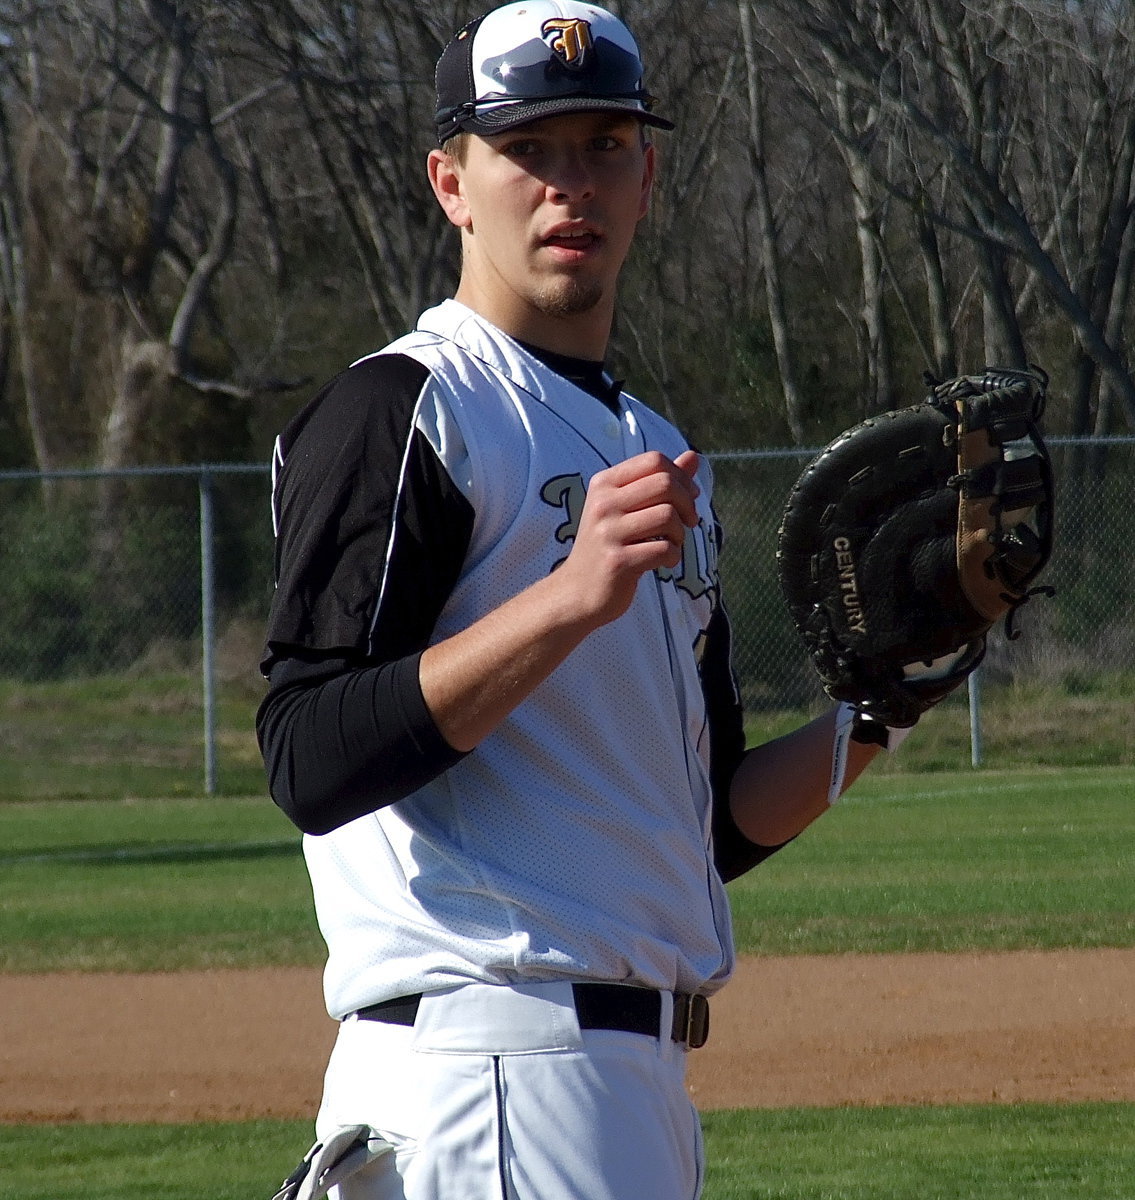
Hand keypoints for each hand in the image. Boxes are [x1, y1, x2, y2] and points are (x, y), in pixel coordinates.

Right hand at [557, 449, 700, 626]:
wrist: (578, 591)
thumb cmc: (608, 545)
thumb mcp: (627, 507)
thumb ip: (659, 481)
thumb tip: (693, 457)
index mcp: (604, 484)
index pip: (654, 461)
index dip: (681, 476)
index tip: (688, 497)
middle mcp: (603, 504)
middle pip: (665, 484)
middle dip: (687, 504)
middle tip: (688, 522)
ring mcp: (608, 533)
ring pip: (668, 516)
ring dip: (681, 533)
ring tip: (672, 543)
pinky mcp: (617, 561)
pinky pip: (664, 549)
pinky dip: (673, 556)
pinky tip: (664, 561)